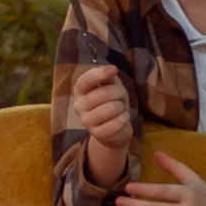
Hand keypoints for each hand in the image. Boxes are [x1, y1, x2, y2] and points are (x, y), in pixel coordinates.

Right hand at [70, 59, 135, 186]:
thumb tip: (111, 70)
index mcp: (80, 92)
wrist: (113, 135)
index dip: (100, 73)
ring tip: (120, 111)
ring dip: (123, 108)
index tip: (113, 71)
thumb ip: (106, 77)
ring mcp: (88, 121)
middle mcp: (80, 107)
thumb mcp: (110, 88)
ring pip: (113, 107)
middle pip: (106, 92)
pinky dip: (125, 121)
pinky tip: (122, 124)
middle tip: (119, 100)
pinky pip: (119, 122)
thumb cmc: (113, 105)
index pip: (85, 78)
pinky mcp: (99, 134)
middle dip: (120, 94)